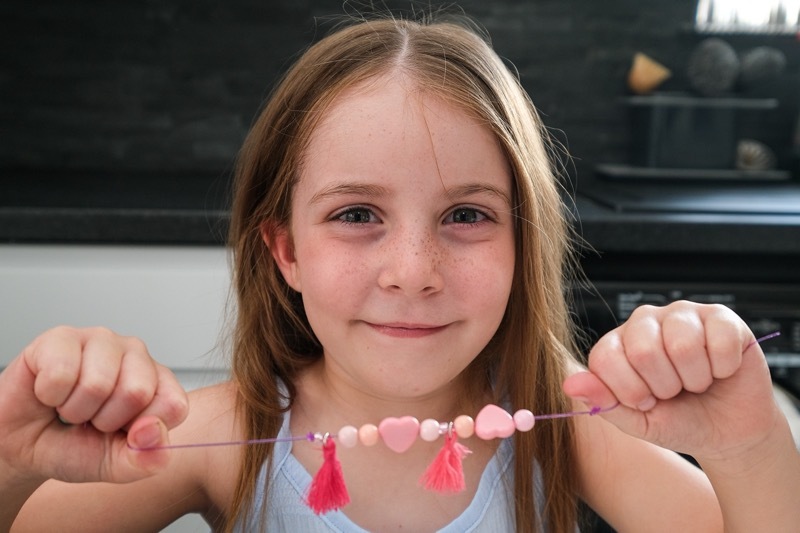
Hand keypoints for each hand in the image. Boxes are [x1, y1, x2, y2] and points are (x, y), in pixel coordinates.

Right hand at [0, 326, 188, 486]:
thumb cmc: (71, 446)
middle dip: (105, 421)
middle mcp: (136, 354)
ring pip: (97, 383)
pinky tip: (49, 392)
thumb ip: (145, 458)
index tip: (122, 434)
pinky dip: (49, 395)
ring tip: (70, 406)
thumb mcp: (114, 465)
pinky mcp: (62, 336)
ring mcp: (101, 340)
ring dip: (75, 409)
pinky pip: (61, 374)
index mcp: (158, 381)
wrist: (19, 444)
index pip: (174, 405)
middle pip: (136, 392)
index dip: (142, 433)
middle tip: (90, 419)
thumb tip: (153, 432)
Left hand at [563, 301, 779, 460]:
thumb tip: (569, 383)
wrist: (730, 432)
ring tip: (698, 382)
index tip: (645, 402)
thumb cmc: (679, 421)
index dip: (628, 391)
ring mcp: (682, 314)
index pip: (605, 358)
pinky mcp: (720, 316)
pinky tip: (720, 371)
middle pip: (643, 350)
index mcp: (617, 343)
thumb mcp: (638, 423)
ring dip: (695, 379)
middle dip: (664, 386)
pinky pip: (719, 341)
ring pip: (683, 345)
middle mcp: (645, 321)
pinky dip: (722, 368)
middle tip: (675, 392)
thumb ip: (603, 402)